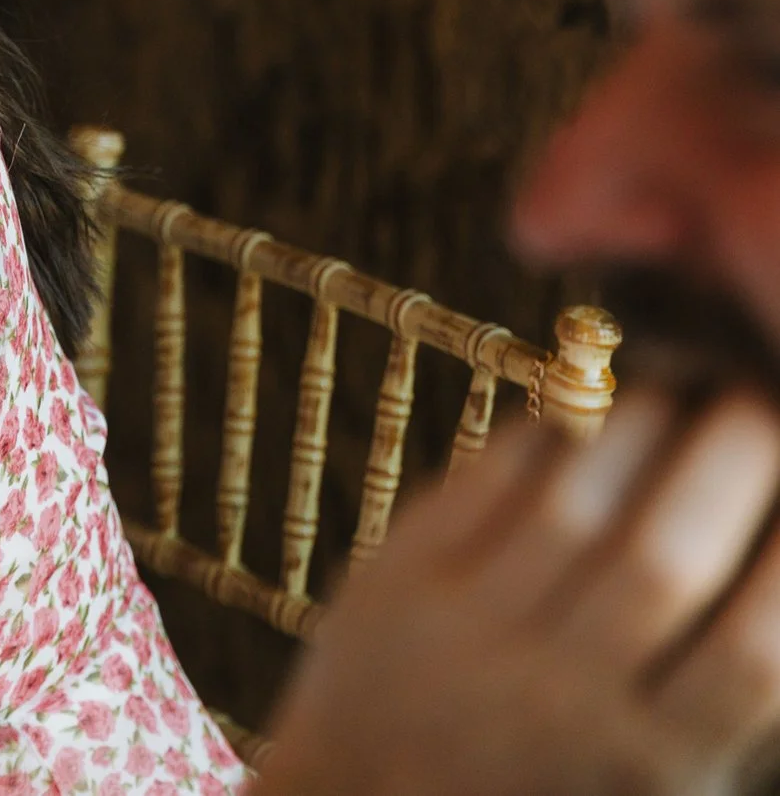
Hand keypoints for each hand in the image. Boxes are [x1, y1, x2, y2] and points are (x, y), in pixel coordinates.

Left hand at [259, 389, 779, 794]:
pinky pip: (487, 480)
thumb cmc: (548, 778)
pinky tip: (587, 403)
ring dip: (639, 424)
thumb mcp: (653, 774)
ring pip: (573, 501)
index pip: (754, 652)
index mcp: (650, 761)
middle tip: (756, 401)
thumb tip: (766, 551)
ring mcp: (471, 637)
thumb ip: (717, 687)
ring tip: (682, 383)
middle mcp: (561, 701)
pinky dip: (549, 431)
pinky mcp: (398, 581)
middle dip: (729, 462)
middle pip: (663, 559)